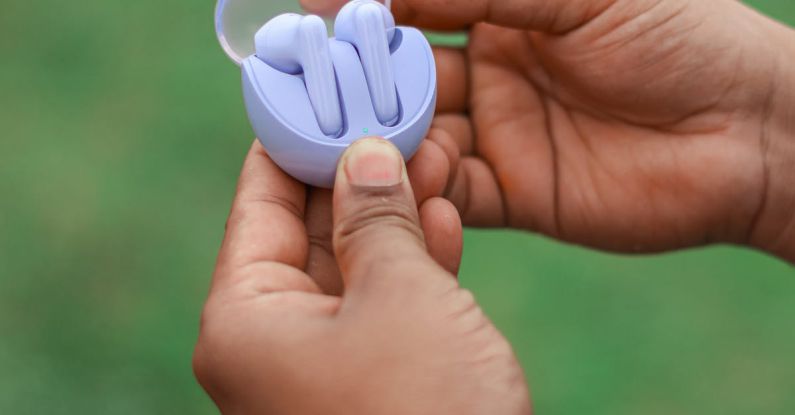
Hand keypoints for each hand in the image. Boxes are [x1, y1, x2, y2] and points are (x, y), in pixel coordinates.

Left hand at [193, 139, 529, 413]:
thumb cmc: (424, 410)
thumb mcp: (401, 295)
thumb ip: (377, 218)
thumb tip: (365, 157)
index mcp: (247, 319)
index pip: (260, 203)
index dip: (294, 144)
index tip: (328, 99)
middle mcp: (271, 342)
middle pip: (309, 232)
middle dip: (357, 177)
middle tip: (396, 124)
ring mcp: (320, 364)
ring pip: (353, 267)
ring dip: (394, 216)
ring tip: (432, 158)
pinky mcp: (367, 381)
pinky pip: (381, 306)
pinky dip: (412, 264)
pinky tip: (441, 218)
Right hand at [304, 0, 794, 258]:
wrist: (748, 132)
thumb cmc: (677, 36)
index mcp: (502, 12)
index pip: (410, 12)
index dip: (360, 14)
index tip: (308, 17)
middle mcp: (488, 73)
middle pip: (399, 79)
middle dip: (354, 84)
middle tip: (305, 91)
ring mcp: (495, 136)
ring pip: (414, 138)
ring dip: (377, 140)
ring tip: (338, 140)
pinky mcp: (509, 195)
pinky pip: (447, 192)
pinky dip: (416, 189)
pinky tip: (393, 182)